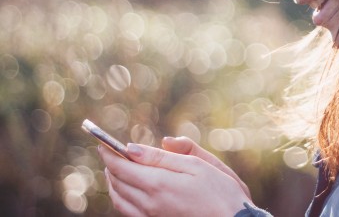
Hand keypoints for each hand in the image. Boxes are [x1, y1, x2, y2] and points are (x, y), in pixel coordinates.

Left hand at [99, 140, 251, 216]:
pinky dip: (121, 198)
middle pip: (117, 182)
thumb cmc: (221, 192)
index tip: (102, 143)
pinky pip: (128, 212)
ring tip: (115, 169)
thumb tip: (133, 148)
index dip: (109, 153)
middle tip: (109, 152)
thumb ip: (164, 156)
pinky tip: (128, 191)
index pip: (122, 166)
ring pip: (119, 199)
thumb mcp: (197, 165)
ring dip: (113, 182)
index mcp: (158, 184)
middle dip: (110, 165)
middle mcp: (149, 203)